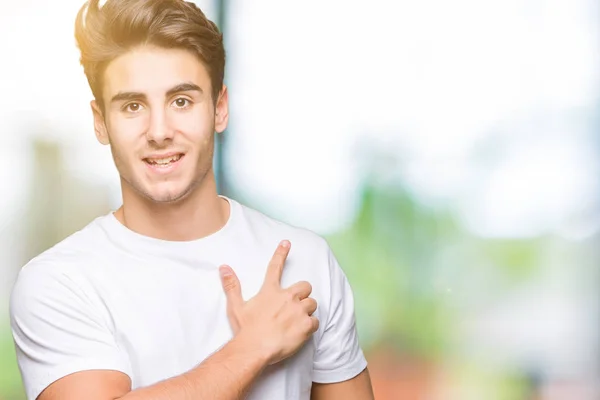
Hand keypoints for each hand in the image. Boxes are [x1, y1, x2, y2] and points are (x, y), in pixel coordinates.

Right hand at [219, 240, 318, 364]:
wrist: (255, 349)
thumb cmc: (246, 329)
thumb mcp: (236, 307)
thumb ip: (232, 286)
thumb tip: (224, 268)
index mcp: (270, 291)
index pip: (275, 267)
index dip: (281, 253)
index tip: (287, 242)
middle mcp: (287, 297)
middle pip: (305, 286)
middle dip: (303, 294)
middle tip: (294, 306)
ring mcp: (298, 310)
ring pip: (312, 304)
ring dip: (307, 311)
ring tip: (295, 322)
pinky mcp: (306, 325)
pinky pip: (315, 322)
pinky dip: (310, 327)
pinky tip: (300, 333)